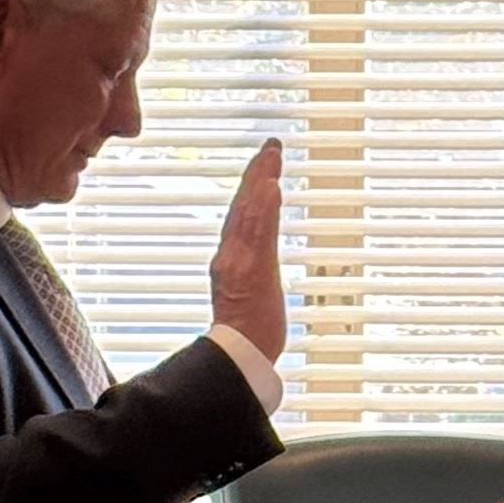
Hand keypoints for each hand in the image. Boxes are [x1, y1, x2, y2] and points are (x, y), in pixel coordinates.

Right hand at [211, 139, 286, 365]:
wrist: (242, 356)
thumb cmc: (249, 331)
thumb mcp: (250, 293)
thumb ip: (250, 272)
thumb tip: (257, 265)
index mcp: (233, 257)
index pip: (243, 213)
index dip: (253, 184)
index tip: (266, 159)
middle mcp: (231, 254)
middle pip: (244, 205)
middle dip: (258, 173)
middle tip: (272, 146)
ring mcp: (239, 260)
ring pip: (249, 212)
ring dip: (261, 181)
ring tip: (271, 155)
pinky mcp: (249, 270)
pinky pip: (256, 232)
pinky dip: (261, 207)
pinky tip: (270, 186)